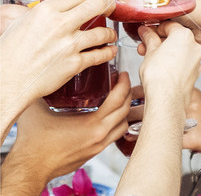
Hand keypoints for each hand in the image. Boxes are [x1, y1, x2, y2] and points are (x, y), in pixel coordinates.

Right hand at [0, 0, 116, 138]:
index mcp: (47, 10)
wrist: (7, 81)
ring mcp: (69, 44)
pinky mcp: (74, 64)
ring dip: (110, 33)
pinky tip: (110, 50)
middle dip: (109, 4)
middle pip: (97, 4)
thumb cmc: (10, 54)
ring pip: (102, 32)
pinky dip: (108, 52)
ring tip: (111, 34)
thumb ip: (40, 12)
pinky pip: (99, 55)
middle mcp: (61, 24)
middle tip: (112, 7)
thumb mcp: (21, 22)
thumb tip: (51, 6)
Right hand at [1, 73, 130, 193]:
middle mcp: (99, 136)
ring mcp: (98, 146)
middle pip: (125, 112)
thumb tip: (44, 74)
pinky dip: (116, 123)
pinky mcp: (93, 152)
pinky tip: (108, 115)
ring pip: (123, 126)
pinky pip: (114, 136)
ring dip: (124, 110)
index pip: (118, 101)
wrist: (30, 168)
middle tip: (122, 81)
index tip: (122, 74)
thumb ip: (43, 88)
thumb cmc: (34, 142)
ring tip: (119, 97)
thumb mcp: (39, 107)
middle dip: (128, 94)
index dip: (123, 84)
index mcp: (91, 124)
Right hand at [138, 22, 200, 106]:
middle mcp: (194, 46)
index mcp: (184, 35)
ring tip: (150, 58)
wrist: (166, 99)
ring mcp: (196, 61)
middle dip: (159, 42)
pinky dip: (173, 63)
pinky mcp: (195, 73)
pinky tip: (161, 68)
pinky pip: (183, 63)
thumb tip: (146, 32)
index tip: (147, 33)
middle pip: (175, 38)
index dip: (155, 29)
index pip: (169, 25)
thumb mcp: (149, 51)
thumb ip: (149, 38)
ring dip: (165, 52)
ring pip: (179, 51)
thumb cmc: (159, 76)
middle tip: (146, 46)